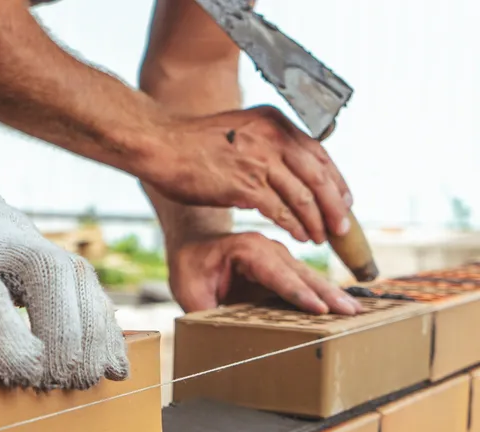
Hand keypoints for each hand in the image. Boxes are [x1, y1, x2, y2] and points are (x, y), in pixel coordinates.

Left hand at [0, 122, 128, 389]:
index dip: (4, 329)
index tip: (23, 373)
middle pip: (46, 276)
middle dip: (63, 333)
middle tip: (59, 386)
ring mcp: (30, 240)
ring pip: (77, 280)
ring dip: (91, 335)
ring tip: (89, 386)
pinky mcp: (50, 251)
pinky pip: (90, 286)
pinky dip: (106, 326)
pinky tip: (114, 365)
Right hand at [142, 105, 352, 245]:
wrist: (160, 145)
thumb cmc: (191, 144)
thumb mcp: (239, 132)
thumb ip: (264, 147)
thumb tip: (284, 175)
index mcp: (274, 122)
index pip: (319, 153)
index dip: (336, 180)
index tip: (343, 201)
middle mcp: (273, 137)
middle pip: (319, 175)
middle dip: (335, 205)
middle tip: (342, 227)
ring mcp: (260, 160)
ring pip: (304, 195)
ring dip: (317, 220)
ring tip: (321, 237)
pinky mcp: (244, 184)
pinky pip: (281, 209)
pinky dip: (295, 225)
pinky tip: (299, 237)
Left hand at [167, 231, 363, 314]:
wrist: (193, 244)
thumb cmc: (190, 267)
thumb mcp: (189, 291)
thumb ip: (204, 312)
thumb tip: (216, 339)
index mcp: (246, 249)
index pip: (276, 274)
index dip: (297, 293)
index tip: (319, 309)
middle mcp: (268, 249)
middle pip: (302, 273)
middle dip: (328, 294)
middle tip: (352, 312)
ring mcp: (279, 256)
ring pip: (309, 276)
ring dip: (333, 294)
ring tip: (356, 311)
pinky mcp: (283, 267)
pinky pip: (305, 280)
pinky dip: (324, 293)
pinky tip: (343, 306)